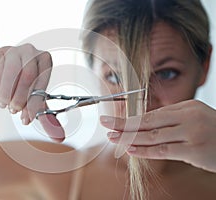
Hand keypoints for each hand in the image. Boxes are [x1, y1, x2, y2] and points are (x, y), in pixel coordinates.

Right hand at [0, 44, 64, 141]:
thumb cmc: (17, 86)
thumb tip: (59, 137)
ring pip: (10, 74)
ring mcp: (12, 50)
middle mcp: (31, 52)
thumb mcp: (32, 100)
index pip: (41, 82)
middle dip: (20, 98)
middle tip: (14, 111)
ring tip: (3, 104)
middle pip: (27, 76)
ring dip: (5, 95)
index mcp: (45, 60)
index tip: (28, 118)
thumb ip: (45, 117)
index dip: (35, 103)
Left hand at [100, 100, 215, 172]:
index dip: (131, 119)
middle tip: (105, 124)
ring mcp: (192, 132)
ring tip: (113, 138)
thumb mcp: (194, 119)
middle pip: (148, 121)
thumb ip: (171, 121)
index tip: (114, 122)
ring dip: (130, 137)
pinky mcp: (195, 149)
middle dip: (124, 124)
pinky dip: (146, 150)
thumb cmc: (213, 132)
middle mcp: (188, 116)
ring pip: (153, 136)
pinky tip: (130, 149)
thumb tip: (143, 126)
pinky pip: (164, 150)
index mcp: (186, 106)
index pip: (152, 114)